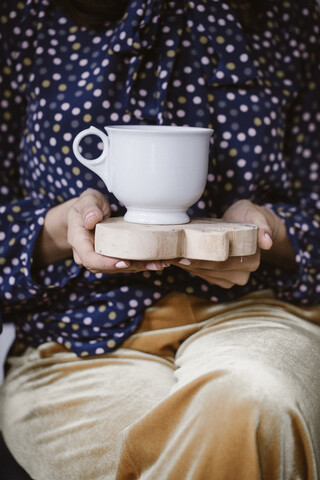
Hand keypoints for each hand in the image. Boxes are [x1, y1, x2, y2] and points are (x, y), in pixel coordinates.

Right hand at [33, 188, 167, 273]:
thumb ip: (88, 208)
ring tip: (160, 263)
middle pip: (108, 267)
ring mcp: (100, 257)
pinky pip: (125, 263)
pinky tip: (157, 261)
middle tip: (153, 263)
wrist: (86, 213)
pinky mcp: (111, 257)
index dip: (106, 263)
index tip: (123, 261)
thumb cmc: (86, 205)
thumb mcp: (86, 201)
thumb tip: (92, 219)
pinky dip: (141, 263)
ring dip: (140, 267)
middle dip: (132, 267)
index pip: (90, 258)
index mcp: (79, 240)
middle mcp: (89, 254)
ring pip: (119, 268)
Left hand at [170, 199, 294, 287]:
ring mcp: (232, 278)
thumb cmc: (248, 216)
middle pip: (210, 271)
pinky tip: (177, 258)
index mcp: (251, 260)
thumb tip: (267, 242)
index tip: (182, 254)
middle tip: (169, 255)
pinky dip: (189, 267)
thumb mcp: (255, 214)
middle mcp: (243, 273)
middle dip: (189, 263)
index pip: (222, 263)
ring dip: (186, 266)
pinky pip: (203, 275)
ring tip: (169, 256)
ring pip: (204, 274)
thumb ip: (262, 225)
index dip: (201, 260)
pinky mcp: (221, 279)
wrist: (245, 224)